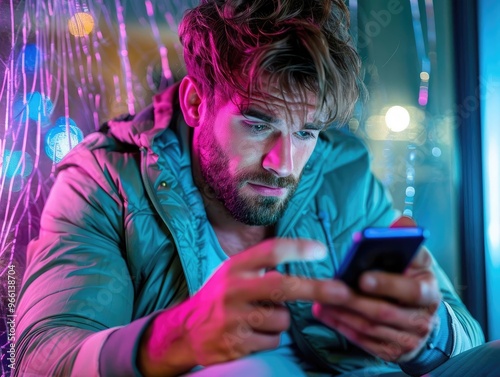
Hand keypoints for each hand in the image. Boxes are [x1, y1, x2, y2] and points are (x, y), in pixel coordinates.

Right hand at [138, 238, 347, 376]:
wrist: (186, 330)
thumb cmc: (219, 297)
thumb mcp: (234, 272)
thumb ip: (262, 265)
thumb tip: (308, 255)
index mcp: (235, 268)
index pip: (269, 252)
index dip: (297, 249)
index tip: (321, 250)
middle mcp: (234, 290)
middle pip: (283, 286)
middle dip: (317, 288)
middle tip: (342, 291)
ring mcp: (234, 318)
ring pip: (282, 320)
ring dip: (281, 320)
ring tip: (259, 318)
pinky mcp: (236, 343)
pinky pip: (273, 341)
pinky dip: (270, 338)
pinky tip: (252, 334)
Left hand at [313, 217, 441, 362]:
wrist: (422, 317)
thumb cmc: (412, 281)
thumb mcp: (416, 259)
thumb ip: (407, 239)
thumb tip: (401, 223)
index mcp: (429, 292)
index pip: (411, 291)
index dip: (387, 284)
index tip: (362, 277)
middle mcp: (422, 319)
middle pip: (383, 311)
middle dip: (353, 300)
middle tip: (329, 289)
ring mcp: (408, 339)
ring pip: (369, 327)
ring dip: (342, 313)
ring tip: (320, 299)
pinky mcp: (392, 352)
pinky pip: (363, 340)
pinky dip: (341, 326)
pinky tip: (324, 313)